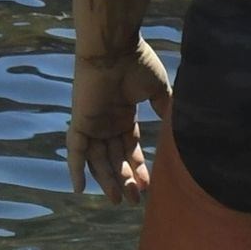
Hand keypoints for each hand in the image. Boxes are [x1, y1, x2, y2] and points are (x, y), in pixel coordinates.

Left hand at [67, 38, 171, 202]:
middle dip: (126, 178)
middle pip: (115, 158)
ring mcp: (93, 124)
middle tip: (135, 200)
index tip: (149, 184)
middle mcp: (107, 123)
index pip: (130, 147)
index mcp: (124, 115)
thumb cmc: (137, 64)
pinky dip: (76, 168)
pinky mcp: (80, 123)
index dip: (138, 166)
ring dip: (108, 179)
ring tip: (120, 199)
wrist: (114, 49)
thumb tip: (175, 124)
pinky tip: (80, 188)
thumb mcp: (157, 89)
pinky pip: (75, 151)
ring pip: (99, 159)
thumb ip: (163, 107)